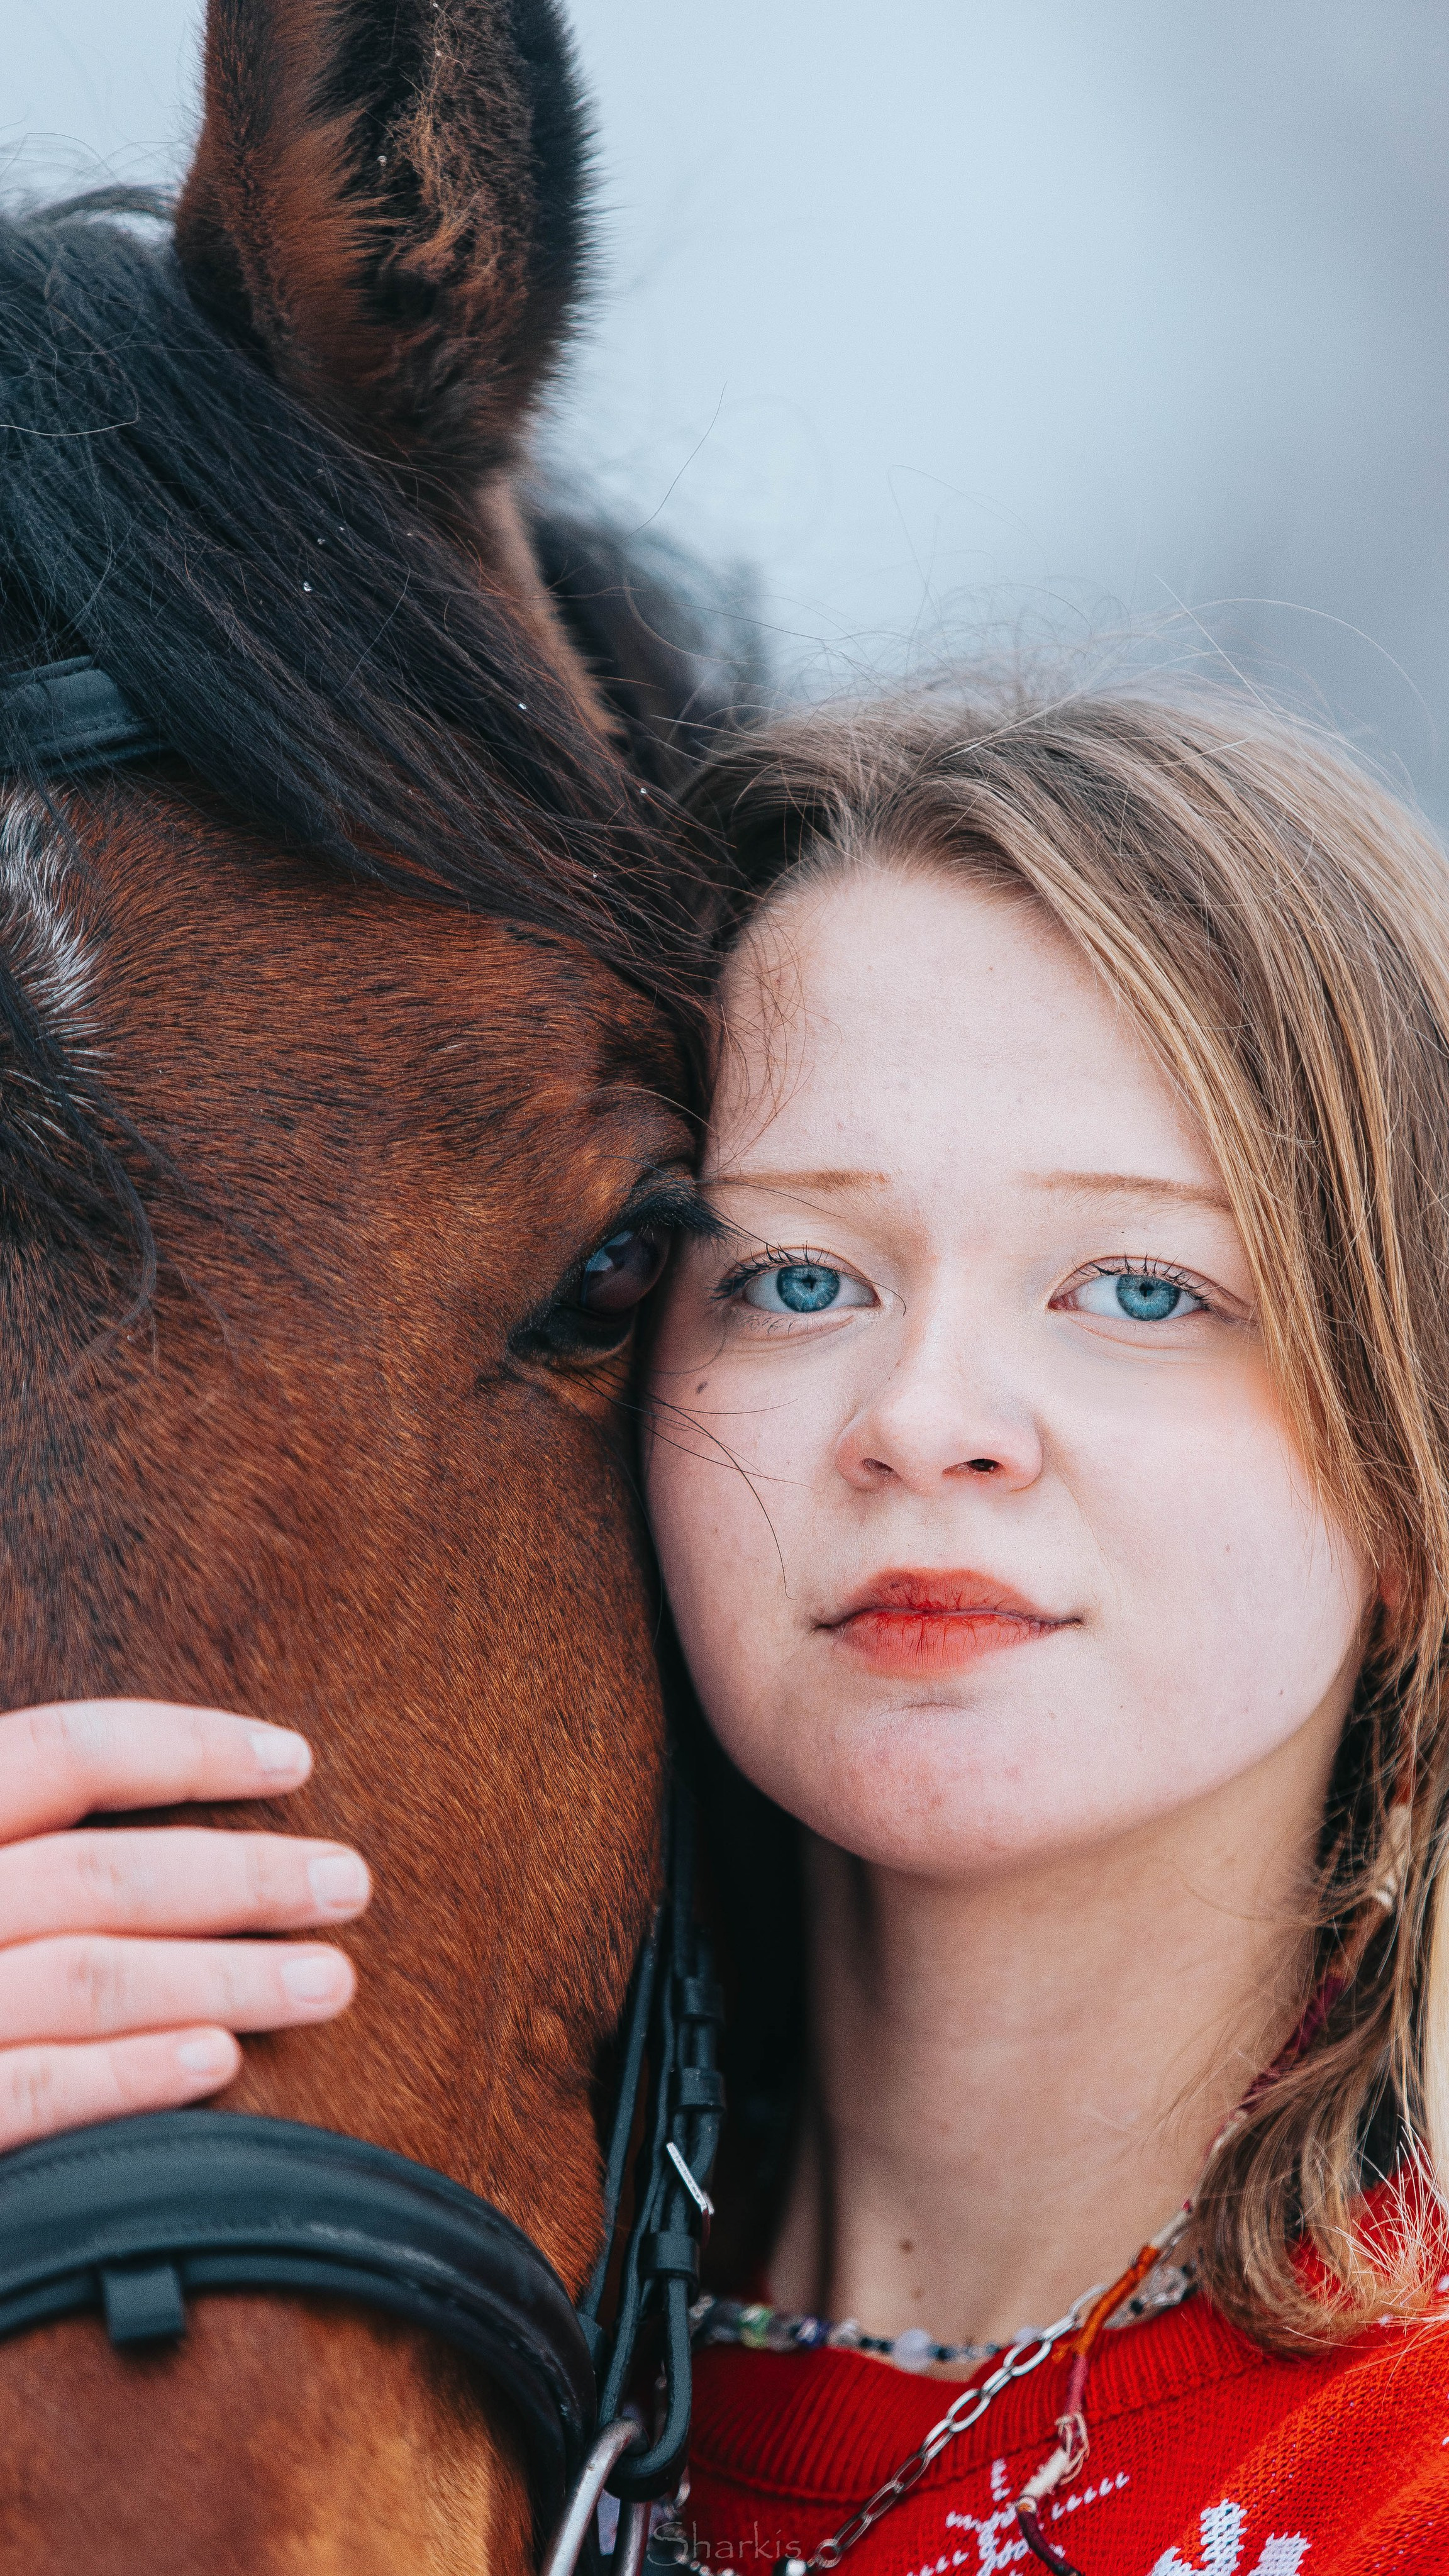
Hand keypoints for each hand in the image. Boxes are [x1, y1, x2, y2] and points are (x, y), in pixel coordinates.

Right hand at [0, 1700, 369, 2150]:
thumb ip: (21, 1834)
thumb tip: (143, 1811)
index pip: (63, 1750)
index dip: (186, 1746)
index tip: (294, 1757)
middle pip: (98, 1872)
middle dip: (240, 1877)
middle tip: (349, 1883)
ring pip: (85, 1977)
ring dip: (224, 1977)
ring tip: (331, 1978)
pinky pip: (25, 2094)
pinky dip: (128, 2077)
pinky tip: (219, 2065)